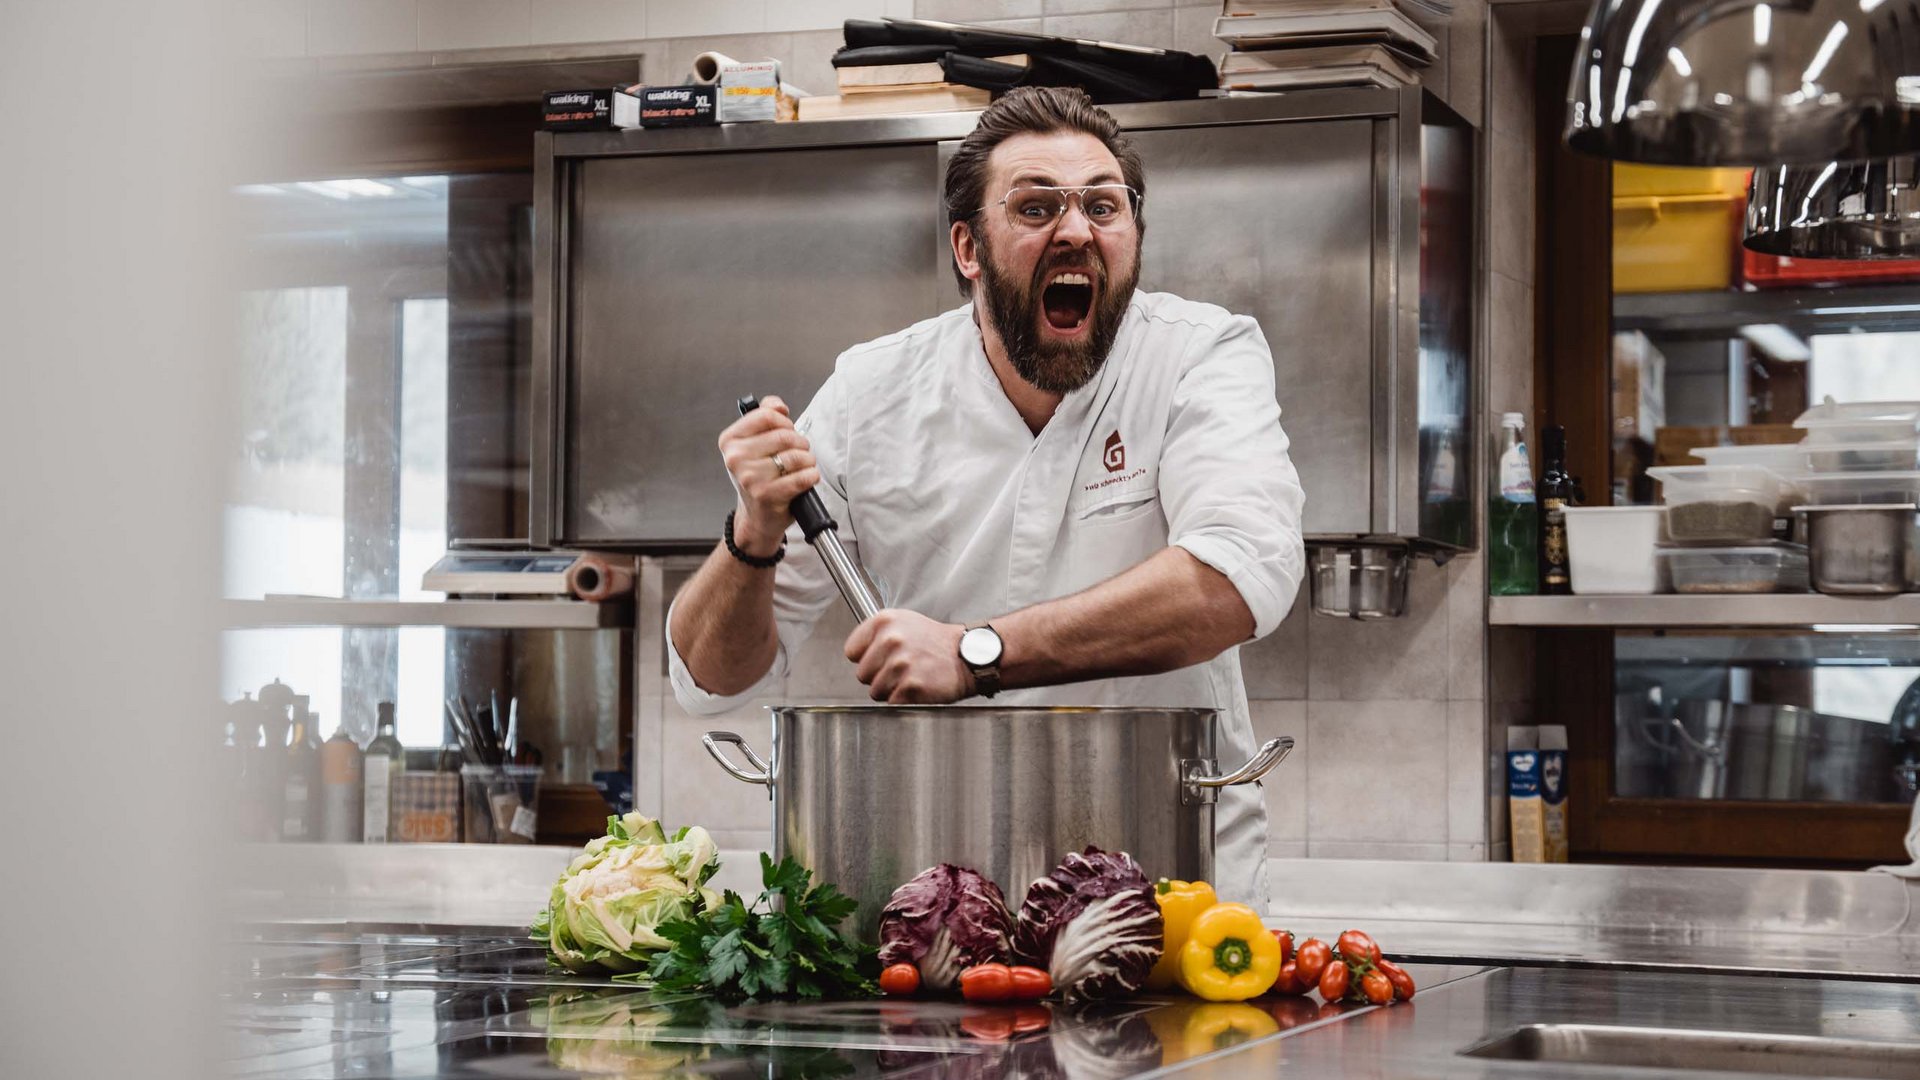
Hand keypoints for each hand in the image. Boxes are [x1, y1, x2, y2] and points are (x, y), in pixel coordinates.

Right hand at [719, 396, 818, 556]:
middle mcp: (735, 458)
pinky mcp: (767, 495)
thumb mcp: (754, 444)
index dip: (785, 421)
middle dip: (800, 443)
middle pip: (784, 435)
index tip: (787, 430)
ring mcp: (750, 478)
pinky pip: (803, 476)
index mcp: (730, 441)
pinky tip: (806, 479)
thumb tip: (778, 406)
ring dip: (808, 460)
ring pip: (796, 455)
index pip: (766, 415)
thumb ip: (766, 416)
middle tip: (799, 452)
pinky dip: (811, 476)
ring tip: (802, 467)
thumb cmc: (759, 479)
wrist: (757, 517)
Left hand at [844, 610, 973, 703]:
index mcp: (884, 621)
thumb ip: (875, 634)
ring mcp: (901, 664)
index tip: (880, 658)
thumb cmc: (934, 642)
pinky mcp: (911, 686)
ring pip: (875, 691)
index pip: (851, 651)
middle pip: (861, 674)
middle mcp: (891, 640)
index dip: (865, 658)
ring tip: (911, 677)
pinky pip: (892, 702)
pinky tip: (918, 686)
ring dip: (891, 690)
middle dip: (878, 676)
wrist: (966, 656)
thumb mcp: (903, 622)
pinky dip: (903, 700)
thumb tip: (855, 654)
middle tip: (901, 669)